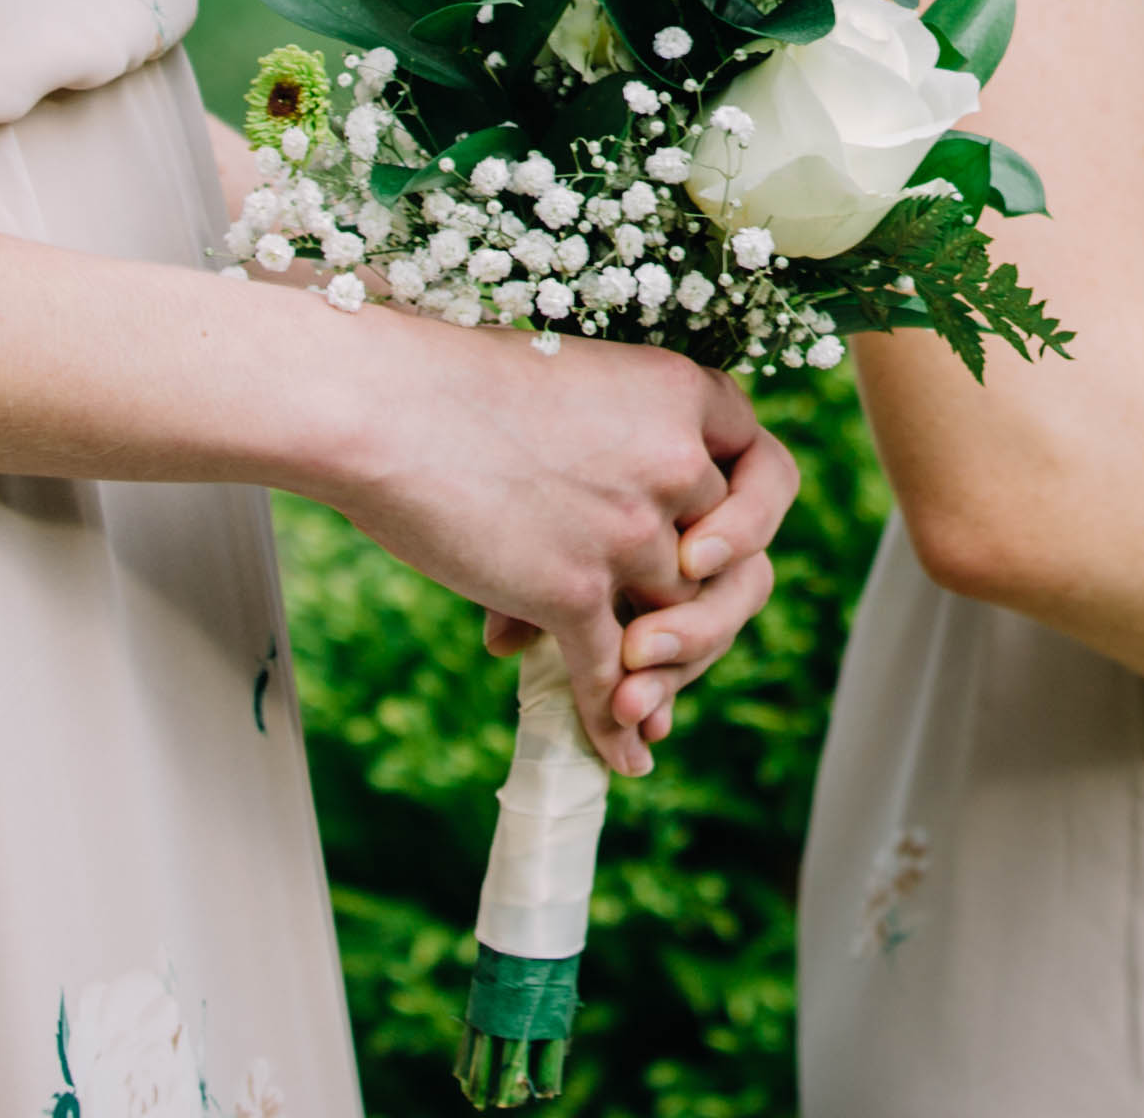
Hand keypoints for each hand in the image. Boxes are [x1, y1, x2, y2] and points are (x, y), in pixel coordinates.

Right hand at [333, 321, 800, 772]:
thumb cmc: (456, 388)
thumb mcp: (575, 390)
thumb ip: (619, 457)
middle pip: (726, 563)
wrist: (381, 407)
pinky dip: (615, 725)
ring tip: (642, 706)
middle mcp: (675, 461)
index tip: (709, 548)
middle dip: (701, 612)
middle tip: (665, 646)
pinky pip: (612, 676)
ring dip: (657, 675)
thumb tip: (634, 565)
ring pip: (675, 623)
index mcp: (684, 394)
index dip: (748, 521)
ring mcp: (629, 529)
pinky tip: (624, 755)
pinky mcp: (574, 589)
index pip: (763, 473)